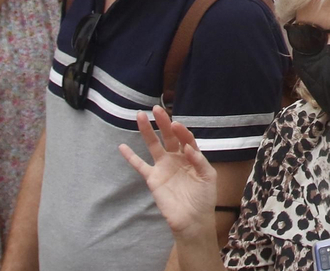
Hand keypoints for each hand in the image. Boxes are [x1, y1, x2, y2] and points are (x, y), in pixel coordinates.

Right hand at [118, 105, 216, 239]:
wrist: (192, 219)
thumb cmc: (204, 198)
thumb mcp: (208, 176)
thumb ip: (199, 160)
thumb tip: (188, 148)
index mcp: (192, 156)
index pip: (185, 138)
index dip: (181, 131)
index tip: (176, 125)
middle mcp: (177, 158)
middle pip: (168, 136)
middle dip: (163, 122)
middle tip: (156, 108)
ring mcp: (163, 167)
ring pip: (153, 145)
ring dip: (147, 131)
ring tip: (139, 116)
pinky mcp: (153, 179)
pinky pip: (140, 165)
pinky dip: (130, 157)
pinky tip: (122, 146)